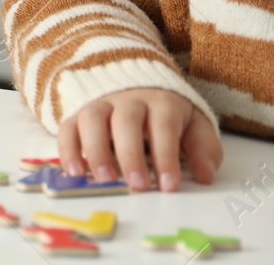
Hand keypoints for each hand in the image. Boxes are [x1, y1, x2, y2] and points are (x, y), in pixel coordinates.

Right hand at [58, 88, 222, 191]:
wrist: (137, 87)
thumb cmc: (168, 116)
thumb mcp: (195, 126)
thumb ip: (204, 148)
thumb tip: (205, 174)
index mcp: (161, 102)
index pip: (163, 126)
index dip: (166, 156)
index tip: (169, 186)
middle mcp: (127, 100)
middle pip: (125, 120)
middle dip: (131, 154)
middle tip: (137, 186)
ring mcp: (100, 105)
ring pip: (92, 119)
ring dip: (96, 150)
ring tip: (104, 180)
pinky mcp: (78, 115)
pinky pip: (68, 127)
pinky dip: (68, 149)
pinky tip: (75, 173)